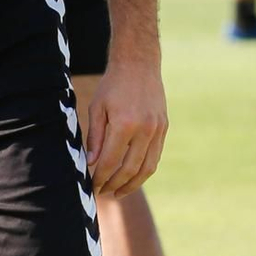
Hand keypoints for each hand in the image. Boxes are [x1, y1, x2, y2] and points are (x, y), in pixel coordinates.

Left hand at [84, 52, 167, 196]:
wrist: (139, 63)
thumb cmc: (113, 84)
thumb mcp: (97, 108)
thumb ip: (95, 137)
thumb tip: (92, 163)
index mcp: (124, 124)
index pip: (111, 161)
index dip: (100, 177)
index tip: (92, 186)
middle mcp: (144, 129)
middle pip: (130, 169)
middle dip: (115, 185)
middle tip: (103, 193)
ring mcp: (157, 129)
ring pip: (147, 167)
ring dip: (132, 184)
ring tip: (118, 192)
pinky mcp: (164, 128)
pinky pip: (155, 156)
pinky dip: (144, 170)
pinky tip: (133, 176)